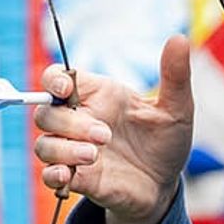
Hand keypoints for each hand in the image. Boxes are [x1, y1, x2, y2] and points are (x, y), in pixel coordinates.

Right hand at [33, 37, 194, 223]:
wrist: (165, 185)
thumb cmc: (166, 142)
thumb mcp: (177, 110)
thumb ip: (175, 76)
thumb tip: (179, 39)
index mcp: (98, 96)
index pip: (57, 79)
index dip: (52, 80)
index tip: (65, 89)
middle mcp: (80, 121)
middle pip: (46, 112)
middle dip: (70, 122)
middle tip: (104, 135)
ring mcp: (75, 151)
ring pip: (44, 145)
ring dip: (63, 149)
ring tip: (94, 155)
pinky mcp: (77, 179)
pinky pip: (49, 175)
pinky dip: (53, 175)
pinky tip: (68, 176)